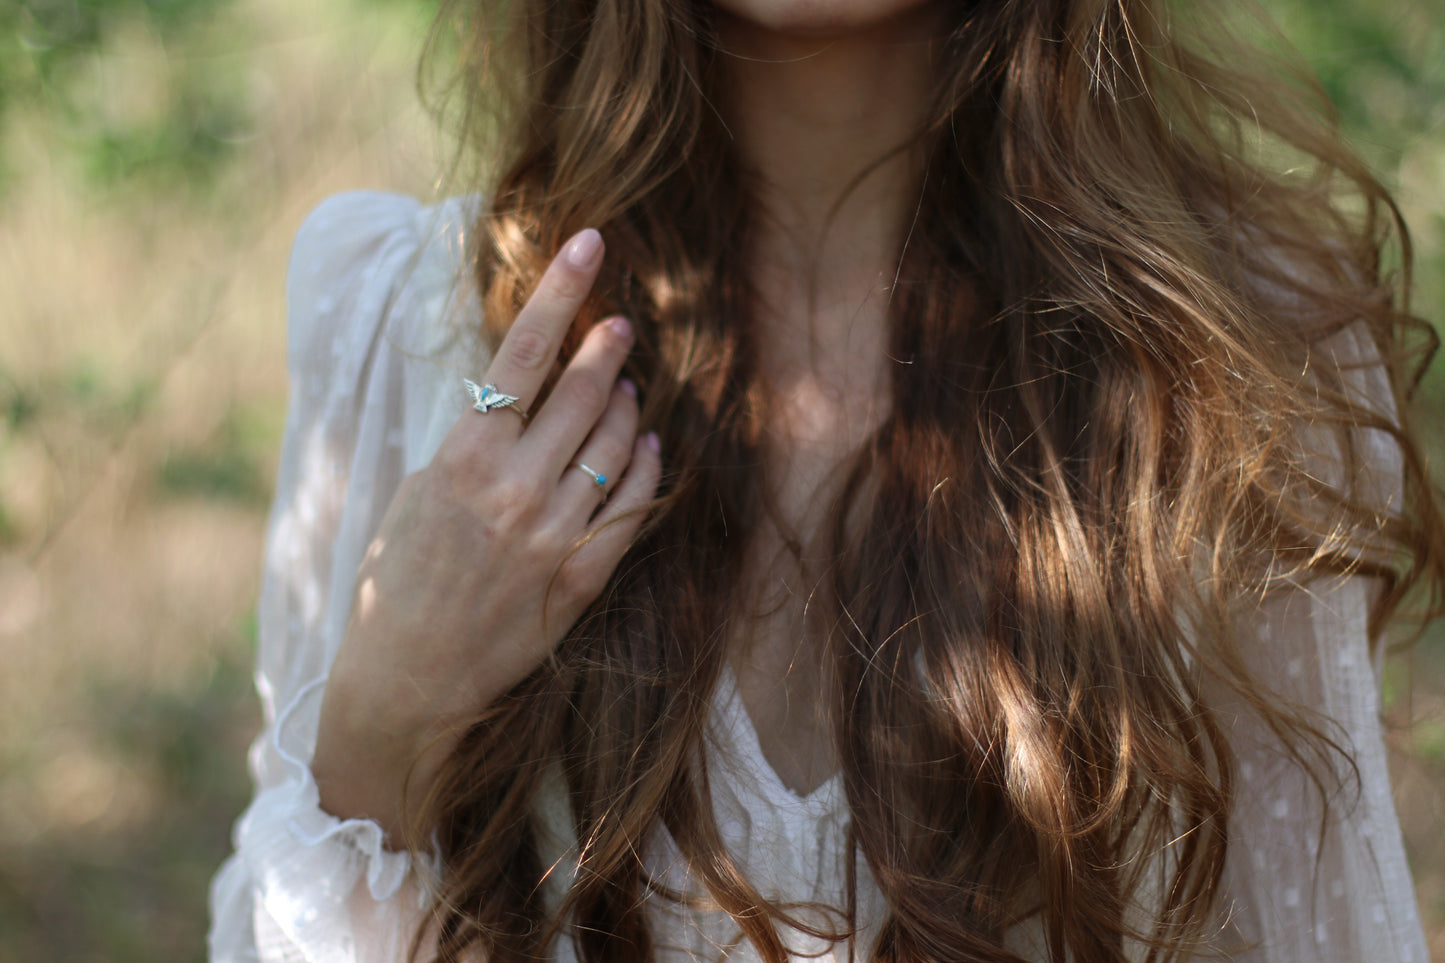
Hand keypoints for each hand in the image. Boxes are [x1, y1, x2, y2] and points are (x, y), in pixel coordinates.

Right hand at [310, 228, 660, 841]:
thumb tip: (519, 389)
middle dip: (609, 347)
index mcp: (464, 458)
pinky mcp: (582, 576)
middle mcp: (516, 489)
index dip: (562, 292)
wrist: (409, 675)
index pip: (524, 353)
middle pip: (584, 391)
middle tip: (624, 323)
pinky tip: (649, 444)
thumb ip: (473, 439)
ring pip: (616, 443)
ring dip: (628, 404)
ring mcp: (555, 534)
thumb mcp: (419, 490)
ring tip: (628, 386)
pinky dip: (644, 465)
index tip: (590, 245)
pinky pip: (630, 504)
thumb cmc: (399, 578)